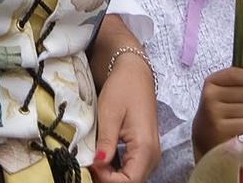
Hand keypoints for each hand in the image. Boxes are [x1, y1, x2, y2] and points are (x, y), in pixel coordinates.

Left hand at [92, 51, 158, 182]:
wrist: (134, 71)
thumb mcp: (109, 113)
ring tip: (94, 161)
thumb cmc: (122, 87)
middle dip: (108, 179)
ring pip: (131, 178)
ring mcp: (150, 155)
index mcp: (146, 148)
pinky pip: (132, 169)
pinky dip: (116, 170)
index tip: (91, 164)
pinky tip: (103, 159)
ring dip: (112, 176)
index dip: (107, 180)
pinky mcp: (145, 151)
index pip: (128, 182)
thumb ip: (106, 142)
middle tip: (90, 163)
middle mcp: (152, 156)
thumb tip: (97, 165)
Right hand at [192, 66, 242, 157]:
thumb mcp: (225, 90)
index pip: (234, 74)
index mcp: (210, 82)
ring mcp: (214, 113)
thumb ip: (241, 78)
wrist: (204, 135)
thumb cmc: (218, 108)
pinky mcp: (221, 130)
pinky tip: (238, 126)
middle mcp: (210, 95)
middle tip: (242, 105)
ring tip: (238, 116)